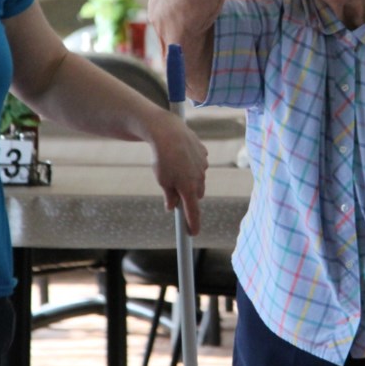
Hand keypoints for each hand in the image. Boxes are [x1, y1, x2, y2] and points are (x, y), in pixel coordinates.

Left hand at [149, 113, 207, 234]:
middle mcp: (200, 178)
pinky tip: (181, 157)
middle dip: (189, 195)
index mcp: (188, 188)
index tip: (193, 234)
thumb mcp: (162, 180)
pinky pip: (200, 163)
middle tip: (175, 190)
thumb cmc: (162, 158)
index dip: (193, 224)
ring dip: (190, 179)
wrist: (167, 131)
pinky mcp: (203, 152)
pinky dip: (192, 164)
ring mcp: (203, 164)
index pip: (193, 211)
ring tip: (175, 168)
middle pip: (197, 194)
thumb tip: (172, 206)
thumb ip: (169, 195)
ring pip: (199, 178)